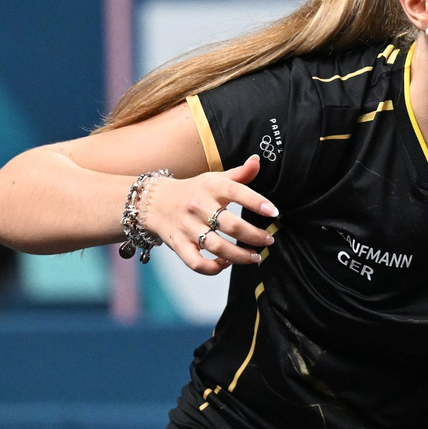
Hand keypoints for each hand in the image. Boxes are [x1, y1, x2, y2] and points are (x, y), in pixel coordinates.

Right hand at [144, 155, 278, 274]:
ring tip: (255, 256)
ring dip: (240, 255)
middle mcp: (198, 206)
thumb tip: (257, 160)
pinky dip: (213, 268)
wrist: (153, 201)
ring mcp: (187, 227)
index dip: (257, 202)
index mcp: (211, 186)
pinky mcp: (178, 245)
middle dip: (254, 236)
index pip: (237, 192)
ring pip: (217, 247)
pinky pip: (196, 263)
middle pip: (231, 226)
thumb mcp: (214, 178)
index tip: (274, 212)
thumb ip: (239, 173)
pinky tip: (226, 263)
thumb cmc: (193, 191)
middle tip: (268, 240)